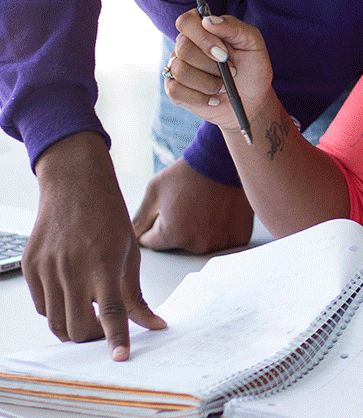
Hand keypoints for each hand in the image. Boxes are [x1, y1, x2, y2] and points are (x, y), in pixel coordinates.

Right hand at [26, 132, 165, 359]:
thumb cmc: (108, 214)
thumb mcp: (130, 251)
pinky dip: (56, 308)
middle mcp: (72, 269)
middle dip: (91, 337)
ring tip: (87, 308)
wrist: (75, 183)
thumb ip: (136, 293)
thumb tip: (154, 324)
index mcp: (103, 264)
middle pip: (77, 328)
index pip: (110, 313)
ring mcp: (47, 269)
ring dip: (72, 326)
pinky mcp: (30, 267)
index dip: (115, 339)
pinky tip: (70, 292)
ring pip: (55, 322)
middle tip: (103, 327)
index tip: (120, 357)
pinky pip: (41, 305)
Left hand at [133, 158, 253, 253]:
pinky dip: (221, 229)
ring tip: (206, 205)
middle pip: (178, 244)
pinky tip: (221, 210)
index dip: (157, 222)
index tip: (169, 207)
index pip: (152, 242)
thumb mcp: (155, 191)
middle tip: (189, 204)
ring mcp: (221, 242)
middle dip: (179, 228)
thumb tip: (131, 238)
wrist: (225, 158)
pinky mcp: (238, 237)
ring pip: (201, 243)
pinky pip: (223, 240)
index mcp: (173, 235)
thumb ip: (138, 219)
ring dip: (200, 230)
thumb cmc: (190, 172)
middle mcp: (198, 244)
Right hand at [166, 9, 274, 131]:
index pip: (186, 21)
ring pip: (180, 70)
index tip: (223, 53)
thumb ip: (233, 27)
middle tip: (231, 70)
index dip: (202, 37)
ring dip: (208, 82)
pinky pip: (175, 90)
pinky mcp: (174, 89)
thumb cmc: (253, 68)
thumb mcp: (252, 43)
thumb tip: (208, 20)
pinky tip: (213, 98)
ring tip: (224, 85)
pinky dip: (199, 97)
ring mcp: (177, 67)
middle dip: (211, 64)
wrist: (252, 100)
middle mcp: (186, 46)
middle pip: (183, 48)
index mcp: (203, 30)